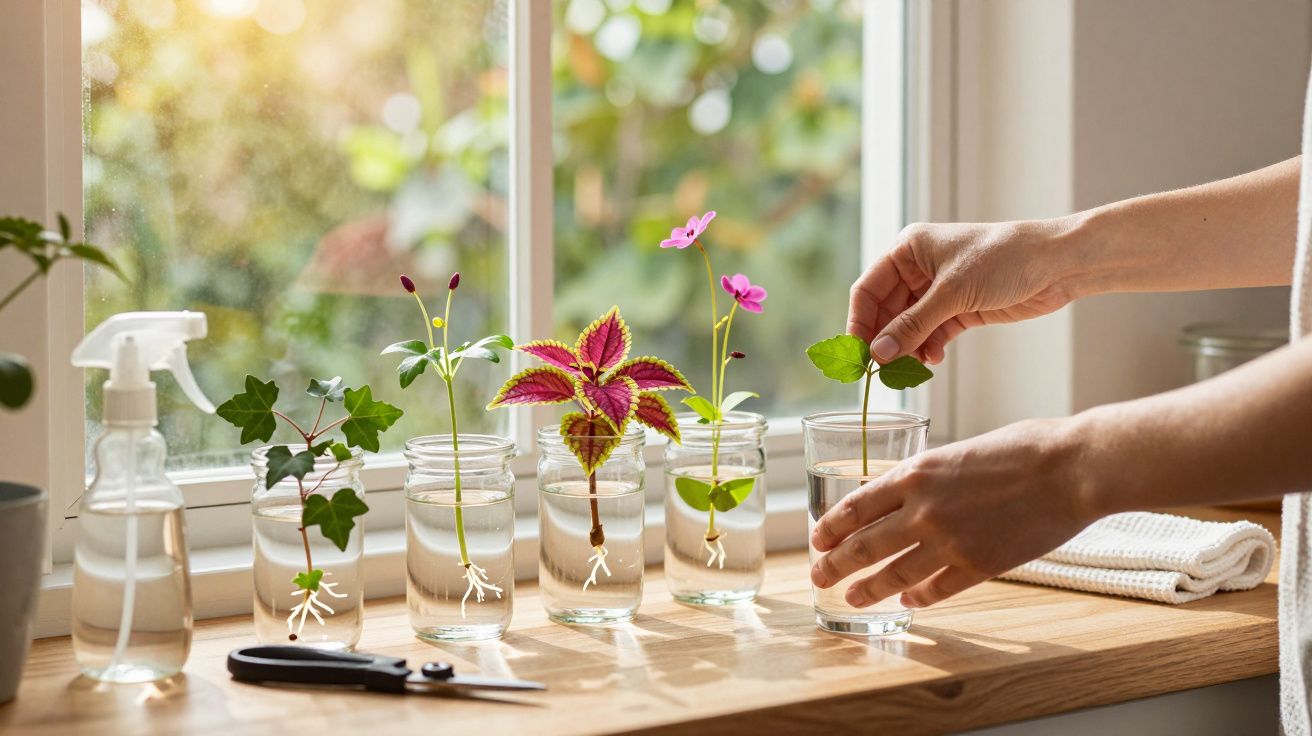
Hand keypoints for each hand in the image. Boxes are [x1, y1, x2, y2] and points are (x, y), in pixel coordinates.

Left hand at [809, 418, 1096, 608]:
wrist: (1071, 468)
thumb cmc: (1023, 448)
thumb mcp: (958, 451)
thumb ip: (927, 477)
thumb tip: (905, 495)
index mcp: (915, 473)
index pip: (855, 506)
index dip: (830, 527)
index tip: (818, 538)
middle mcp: (922, 510)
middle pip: (863, 546)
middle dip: (834, 564)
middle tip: (818, 576)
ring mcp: (949, 542)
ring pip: (893, 575)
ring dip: (868, 589)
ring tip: (850, 598)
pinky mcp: (979, 567)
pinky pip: (935, 589)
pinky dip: (917, 598)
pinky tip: (907, 603)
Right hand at [849, 219, 1081, 364]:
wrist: (1057, 263)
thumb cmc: (1005, 259)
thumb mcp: (953, 292)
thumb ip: (913, 325)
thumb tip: (878, 353)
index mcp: (908, 250)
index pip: (868, 289)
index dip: (859, 322)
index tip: (857, 354)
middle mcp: (919, 268)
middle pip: (886, 311)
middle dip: (885, 340)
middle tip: (881, 371)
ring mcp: (939, 290)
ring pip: (908, 326)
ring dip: (907, 348)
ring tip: (910, 369)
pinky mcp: (960, 308)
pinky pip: (931, 333)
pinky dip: (928, 348)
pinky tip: (932, 360)